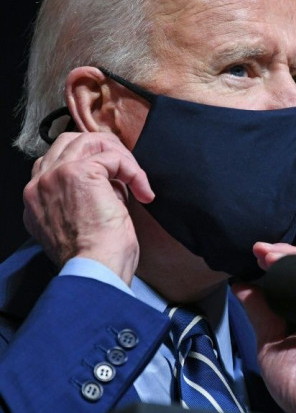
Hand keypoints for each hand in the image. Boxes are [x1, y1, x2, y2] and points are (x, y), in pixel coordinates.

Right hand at [22, 132, 153, 283]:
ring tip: (137, 179)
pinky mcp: (79, 173)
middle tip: (129, 168)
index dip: (91, 161)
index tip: (115, 176)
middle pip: (70, 142)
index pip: (58, 162)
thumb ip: (89, 196)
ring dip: (121, 157)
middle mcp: (39, 185)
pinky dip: (134, 170)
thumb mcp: (83, 223)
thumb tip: (114, 180)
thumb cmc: (97, 258)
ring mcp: (56, 176)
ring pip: (90, 142)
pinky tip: (142, 191)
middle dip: (105, 149)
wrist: (96, 270)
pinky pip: (113, 156)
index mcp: (37, 200)